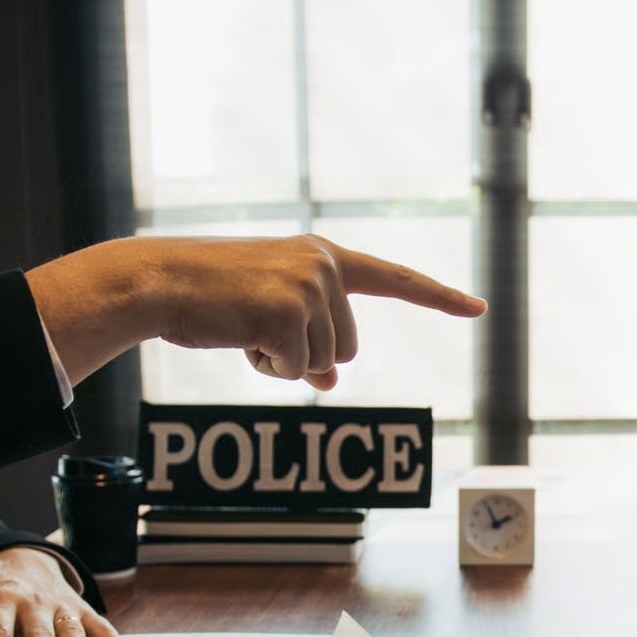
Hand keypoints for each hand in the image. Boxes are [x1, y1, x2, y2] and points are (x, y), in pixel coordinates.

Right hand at [26, 234, 487, 390]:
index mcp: (322, 256)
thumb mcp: (269, 317)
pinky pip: (298, 370)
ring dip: (284, 361)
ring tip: (243, 327)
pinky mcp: (289, 312)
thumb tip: (333, 379)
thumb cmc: (210, 298)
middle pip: (348, 347)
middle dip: (307, 354)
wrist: (159, 283)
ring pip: (324, 362)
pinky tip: (239, 335)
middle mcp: (323, 265)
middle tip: (256, 329)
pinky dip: (267, 367)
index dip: (437, 297)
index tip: (478, 308)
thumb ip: (311, 338)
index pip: (392, 280)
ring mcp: (310, 286)